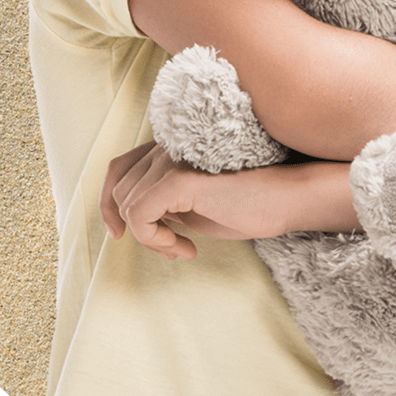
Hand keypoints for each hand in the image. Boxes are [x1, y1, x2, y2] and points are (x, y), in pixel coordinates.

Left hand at [100, 143, 332, 260]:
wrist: (286, 201)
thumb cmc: (246, 206)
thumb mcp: (193, 206)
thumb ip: (163, 203)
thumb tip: (130, 220)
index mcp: (169, 149)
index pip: (118, 168)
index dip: (109, 203)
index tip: (120, 234)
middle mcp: (167, 146)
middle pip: (119, 189)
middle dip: (137, 229)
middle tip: (171, 248)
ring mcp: (173, 159)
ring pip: (128, 204)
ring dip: (151, 238)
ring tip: (182, 248)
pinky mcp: (180, 179)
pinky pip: (140, 214)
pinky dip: (154, 238)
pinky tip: (186, 247)